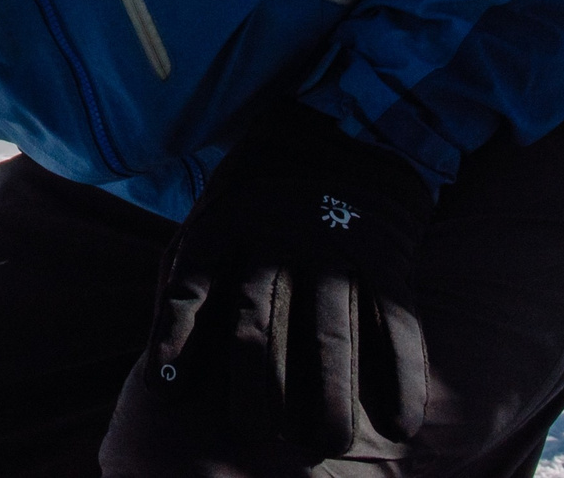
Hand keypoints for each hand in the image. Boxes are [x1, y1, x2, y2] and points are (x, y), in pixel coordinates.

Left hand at [103, 106, 433, 470]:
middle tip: (254, 436)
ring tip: (327, 444)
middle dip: (253, 387)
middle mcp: (277, 237)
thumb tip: (161, 358)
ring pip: (329, 336)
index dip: (174, 337)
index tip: (163, 391)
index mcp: (227, 220)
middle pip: (258, 325)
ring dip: (329, 397)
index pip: (191, 283)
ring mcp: (335, 248)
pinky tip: (399, 425)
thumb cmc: (265, 184)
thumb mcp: (217, 204)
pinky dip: (402, 378)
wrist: (351, 118)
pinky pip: (397, 327)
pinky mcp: (387, 258)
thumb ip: (188, 269)